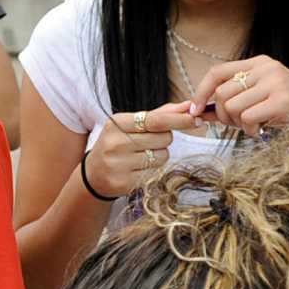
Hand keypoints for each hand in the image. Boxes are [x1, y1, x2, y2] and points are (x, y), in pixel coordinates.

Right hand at [84, 102, 204, 198]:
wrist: (94, 173)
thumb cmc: (118, 143)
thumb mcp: (131, 125)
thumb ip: (160, 114)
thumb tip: (188, 105)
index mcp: (116, 123)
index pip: (155, 120)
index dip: (178, 119)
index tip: (195, 118)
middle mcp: (115, 143)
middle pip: (163, 138)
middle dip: (164, 139)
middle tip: (149, 142)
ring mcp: (118, 165)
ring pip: (162, 156)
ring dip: (159, 155)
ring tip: (140, 156)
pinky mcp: (124, 183)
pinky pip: (155, 173)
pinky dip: (151, 170)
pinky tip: (136, 169)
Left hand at [189, 56, 288, 140]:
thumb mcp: (260, 101)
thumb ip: (230, 103)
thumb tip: (196, 111)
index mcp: (260, 63)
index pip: (217, 72)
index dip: (201, 91)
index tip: (195, 109)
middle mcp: (268, 68)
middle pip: (222, 93)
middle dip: (223, 116)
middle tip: (239, 125)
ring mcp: (276, 82)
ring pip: (231, 107)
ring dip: (237, 125)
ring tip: (254, 127)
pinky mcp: (283, 100)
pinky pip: (246, 118)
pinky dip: (249, 130)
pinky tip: (263, 131)